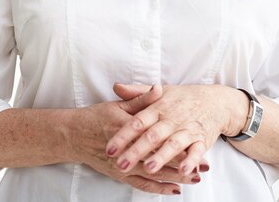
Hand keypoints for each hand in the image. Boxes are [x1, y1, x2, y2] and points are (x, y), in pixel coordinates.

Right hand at [71, 85, 202, 194]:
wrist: (74, 136)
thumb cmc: (96, 117)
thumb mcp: (119, 104)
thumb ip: (141, 98)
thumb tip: (159, 88)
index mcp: (129, 128)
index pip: (158, 136)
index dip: (178, 140)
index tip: (197, 140)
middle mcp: (127, 150)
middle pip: (159, 159)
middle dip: (183, 164)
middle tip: (204, 167)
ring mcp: (123, 166)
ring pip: (154, 175)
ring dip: (175, 178)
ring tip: (195, 179)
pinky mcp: (120, 175)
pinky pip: (142, 185)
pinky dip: (158, 189)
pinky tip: (173, 190)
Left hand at [106, 83, 248, 175]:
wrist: (214, 101)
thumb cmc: (182, 98)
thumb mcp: (160, 92)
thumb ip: (137, 92)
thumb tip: (116, 87)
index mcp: (158, 108)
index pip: (137, 122)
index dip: (123, 135)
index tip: (109, 148)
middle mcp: (171, 119)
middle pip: (152, 136)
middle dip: (136, 151)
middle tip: (121, 164)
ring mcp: (187, 129)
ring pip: (173, 144)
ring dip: (162, 156)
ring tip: (149, 168)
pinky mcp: (202, 140)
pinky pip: (196, 151)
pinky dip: (191, 160)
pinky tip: (184, 171)